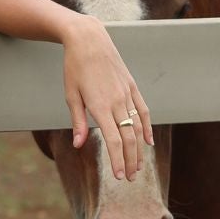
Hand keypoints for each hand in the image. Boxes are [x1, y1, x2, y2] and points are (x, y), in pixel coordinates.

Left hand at [60, 15, 152, 179]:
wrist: (89, 39)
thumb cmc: (74, 68)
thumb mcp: (71, 95)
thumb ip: (77, 122)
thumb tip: (78, 145)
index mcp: (100, 106)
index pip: (114, 140)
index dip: (117, 160)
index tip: (118, 176)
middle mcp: (117, 101)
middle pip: (129, 138)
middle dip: (130, 161)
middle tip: (128, 179)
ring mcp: (127, 93)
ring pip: (138, 127)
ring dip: (139, 150)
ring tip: (137, 167)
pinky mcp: (132, 86)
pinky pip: (143, 111)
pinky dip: (147, 128)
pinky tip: (148, 142)